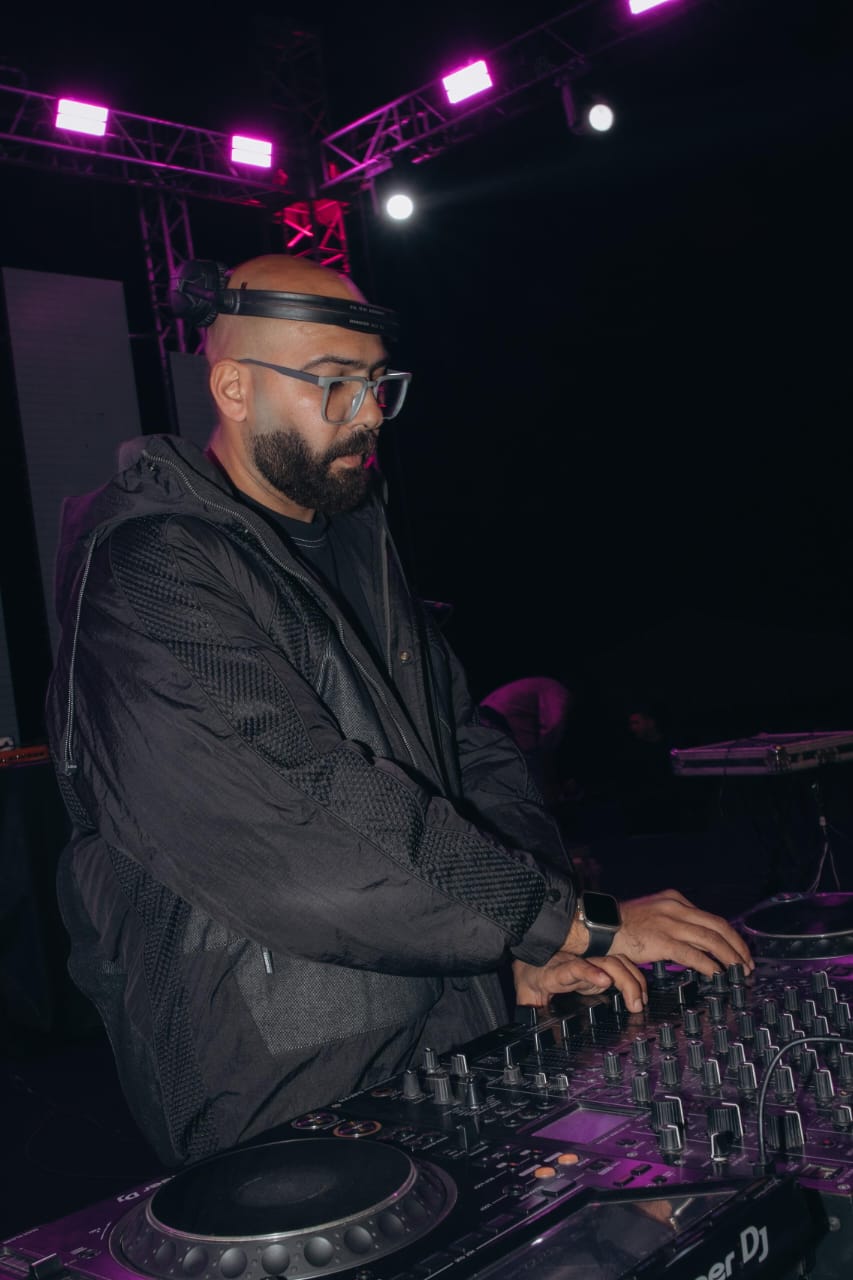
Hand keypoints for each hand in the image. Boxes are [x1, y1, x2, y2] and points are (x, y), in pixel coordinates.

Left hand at [513, 952, 647, 1012]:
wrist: (530, 958)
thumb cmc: (529, 976)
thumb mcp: (525, 997)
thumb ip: (530, 1012)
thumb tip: (533, 1031)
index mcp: (557, 971)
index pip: (574, 968)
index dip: (590, 972)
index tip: (605, 980)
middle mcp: (577, 963)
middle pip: (605, 963)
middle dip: (625, 981)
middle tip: (635, 1005)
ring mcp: (589, 963)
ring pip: (616, 962)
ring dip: (633, 980)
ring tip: (640, 1003)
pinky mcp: (598, 968)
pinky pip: (620, 967)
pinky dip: (634, 979)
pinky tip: (640, 995)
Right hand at [609, 889, 752, 977]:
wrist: (598, 925)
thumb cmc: (622, 924)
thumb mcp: (653, 914)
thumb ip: (673, 923)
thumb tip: (692, 942)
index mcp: (674, 900)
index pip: (711, 917)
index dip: (730, 935)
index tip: (738, 949)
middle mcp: (676, 907)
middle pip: (717, 926)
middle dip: (737, 946)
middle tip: (747, 963)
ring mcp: (669, 923)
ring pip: (711, 939)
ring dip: (729, 957)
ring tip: (739, 970)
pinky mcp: (662, 940)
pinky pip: (693, 954)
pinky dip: (709, 965)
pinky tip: (717, 974)